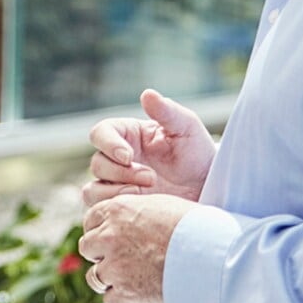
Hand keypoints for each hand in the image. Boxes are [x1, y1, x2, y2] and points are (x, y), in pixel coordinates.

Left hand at [77, 193, 193, 302]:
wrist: (210, 252)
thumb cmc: (194, 224)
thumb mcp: (161, 204)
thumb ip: (136, 211)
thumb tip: (131, 219)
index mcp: (116, 210)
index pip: (91, 219)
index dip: (100, 229)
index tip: (112, 237)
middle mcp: (109, 236)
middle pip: (87, 247)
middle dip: (101, 254)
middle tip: (120, 259)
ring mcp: (115, 265)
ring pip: (94, 276)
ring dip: (109, 279)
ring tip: (130, 279)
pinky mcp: (125, 291)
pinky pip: (110, 300)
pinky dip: (123, 300)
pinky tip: (138, 296)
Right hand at [82, 89, 214, 208]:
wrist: (210, 190)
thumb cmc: (198, 154)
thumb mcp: (187, 128)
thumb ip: (167, 111)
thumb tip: (147, 93)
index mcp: (127, 135)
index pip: (100, 133)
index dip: (108, 144)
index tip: (128, 156)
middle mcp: (117, 159)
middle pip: (97, 163)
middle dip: (122, 173)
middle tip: (152, 178)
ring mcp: (117, 184)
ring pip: (92, 189)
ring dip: (114, 192)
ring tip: (144, 194)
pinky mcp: (120, 206)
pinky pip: (100, 208)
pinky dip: (113, 208)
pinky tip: (138, 208)